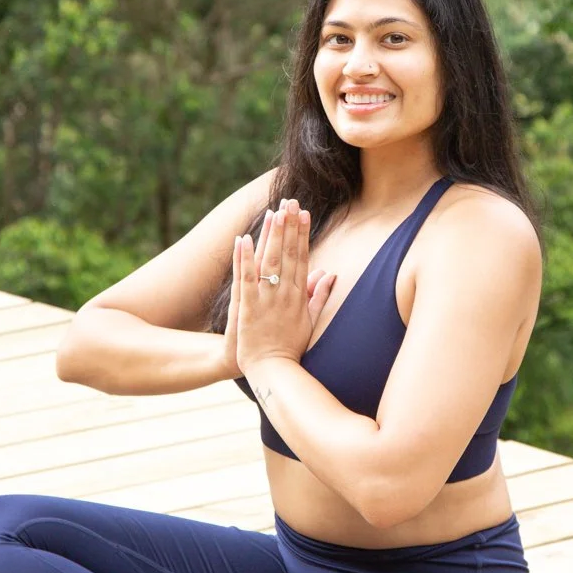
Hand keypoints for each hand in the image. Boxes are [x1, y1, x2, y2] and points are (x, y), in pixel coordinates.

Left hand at [232, 200, 333, 375]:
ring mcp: (267, 300)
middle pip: (288, 254)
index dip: (302, 234)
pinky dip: (245, 259)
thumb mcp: (310, 322)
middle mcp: (285, 294)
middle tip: (290, 201)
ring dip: (271, 236)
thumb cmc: (290, 348)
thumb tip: (330, 274)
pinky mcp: (248, 308)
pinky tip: (242, 239)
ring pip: (270, 262)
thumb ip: (319, 296)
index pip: (302, 258)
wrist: (273, 371)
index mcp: (299, 296)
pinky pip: (246, 279)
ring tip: (273, 212)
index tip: (303, 213)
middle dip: (289, 226)